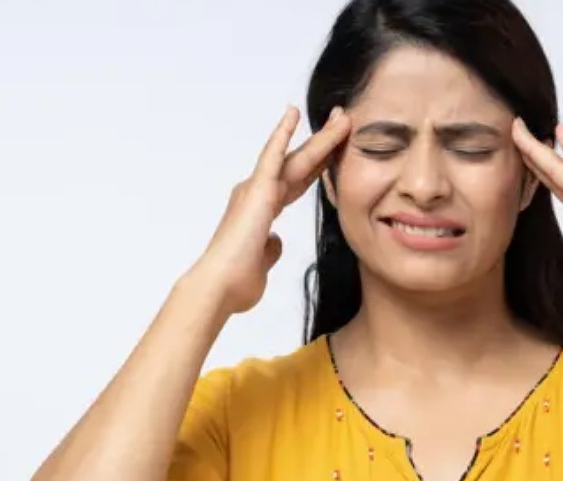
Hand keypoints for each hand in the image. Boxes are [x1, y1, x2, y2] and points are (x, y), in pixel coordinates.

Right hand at [193, 106, 350, 313]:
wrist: (220, 285)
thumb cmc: (237, 280)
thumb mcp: (262, 261)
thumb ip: (270, 248)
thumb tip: (276, 241)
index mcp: (263, 211)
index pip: (297, 183)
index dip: (317, 167)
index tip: (333, 154)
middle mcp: (259, 194)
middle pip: (301, 164)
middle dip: (324, 144)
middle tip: (342, 122)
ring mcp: (257, 189)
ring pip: (296, 157)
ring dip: (320, 137)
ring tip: (340, 116)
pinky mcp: (256, 189)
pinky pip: (272, 155)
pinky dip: (282, 133)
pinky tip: (293, 113)